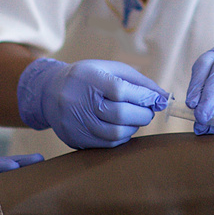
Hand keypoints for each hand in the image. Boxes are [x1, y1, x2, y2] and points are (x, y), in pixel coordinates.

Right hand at [15, 57, 167, 148]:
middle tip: (148, 111)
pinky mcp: (75, 139)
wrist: (50, 93)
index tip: (156, 99)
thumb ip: (139, 82)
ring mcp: (75, 123)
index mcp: (88, 79)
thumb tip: (163, 97)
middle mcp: (78, 101)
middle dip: (143, 114)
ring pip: (115, 133)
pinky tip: (122, 127)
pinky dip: (121, 137)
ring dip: (133, 127)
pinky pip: (106, 144)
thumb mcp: (110, 69)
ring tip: (135, 118)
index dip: (143, 96)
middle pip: (120, 114)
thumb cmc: (88, 78)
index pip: (120, 90)